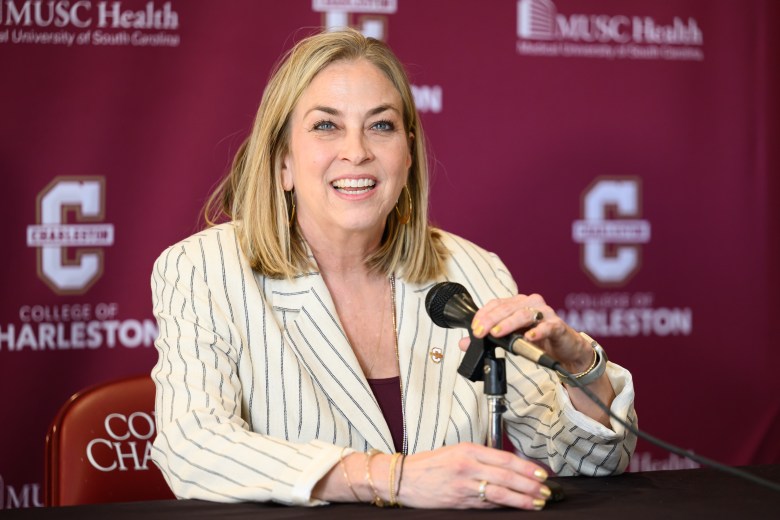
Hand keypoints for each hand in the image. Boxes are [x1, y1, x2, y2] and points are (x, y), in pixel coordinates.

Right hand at [398, 443, 549, 508]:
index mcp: (468, 450)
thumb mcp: (455, 451)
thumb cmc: (429, 465)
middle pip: (507, 476)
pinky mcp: (459, 502)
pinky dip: (503, 506)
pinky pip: (487, 504)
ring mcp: (464, 486)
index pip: (505, 458)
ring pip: (500, 493)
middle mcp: (467, 466)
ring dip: (522, 499)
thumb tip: (507, 466)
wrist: (403, 478)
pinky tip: (515, 508)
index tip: (541, 473)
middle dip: (530, 485)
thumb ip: (479, 457)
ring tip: (538, 502)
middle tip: (546, 491)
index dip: (526, 467)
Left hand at [458, 293, 592, 372]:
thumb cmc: (538, 340)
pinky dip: (537, 331)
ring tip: (497, 333)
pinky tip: (529, 337)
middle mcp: (530, 304)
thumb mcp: (510, 340)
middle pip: (507, 308)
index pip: (496, 304)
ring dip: (509, 324)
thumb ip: (488, 340)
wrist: (565, 349)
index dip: (483, 314)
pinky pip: (547, 327)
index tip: (474, 328)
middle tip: (480, 333)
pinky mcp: (557, 326)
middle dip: (491, 320)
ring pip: (524, 314)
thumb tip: (463, 344)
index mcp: (517, 304)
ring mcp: (545, 313)